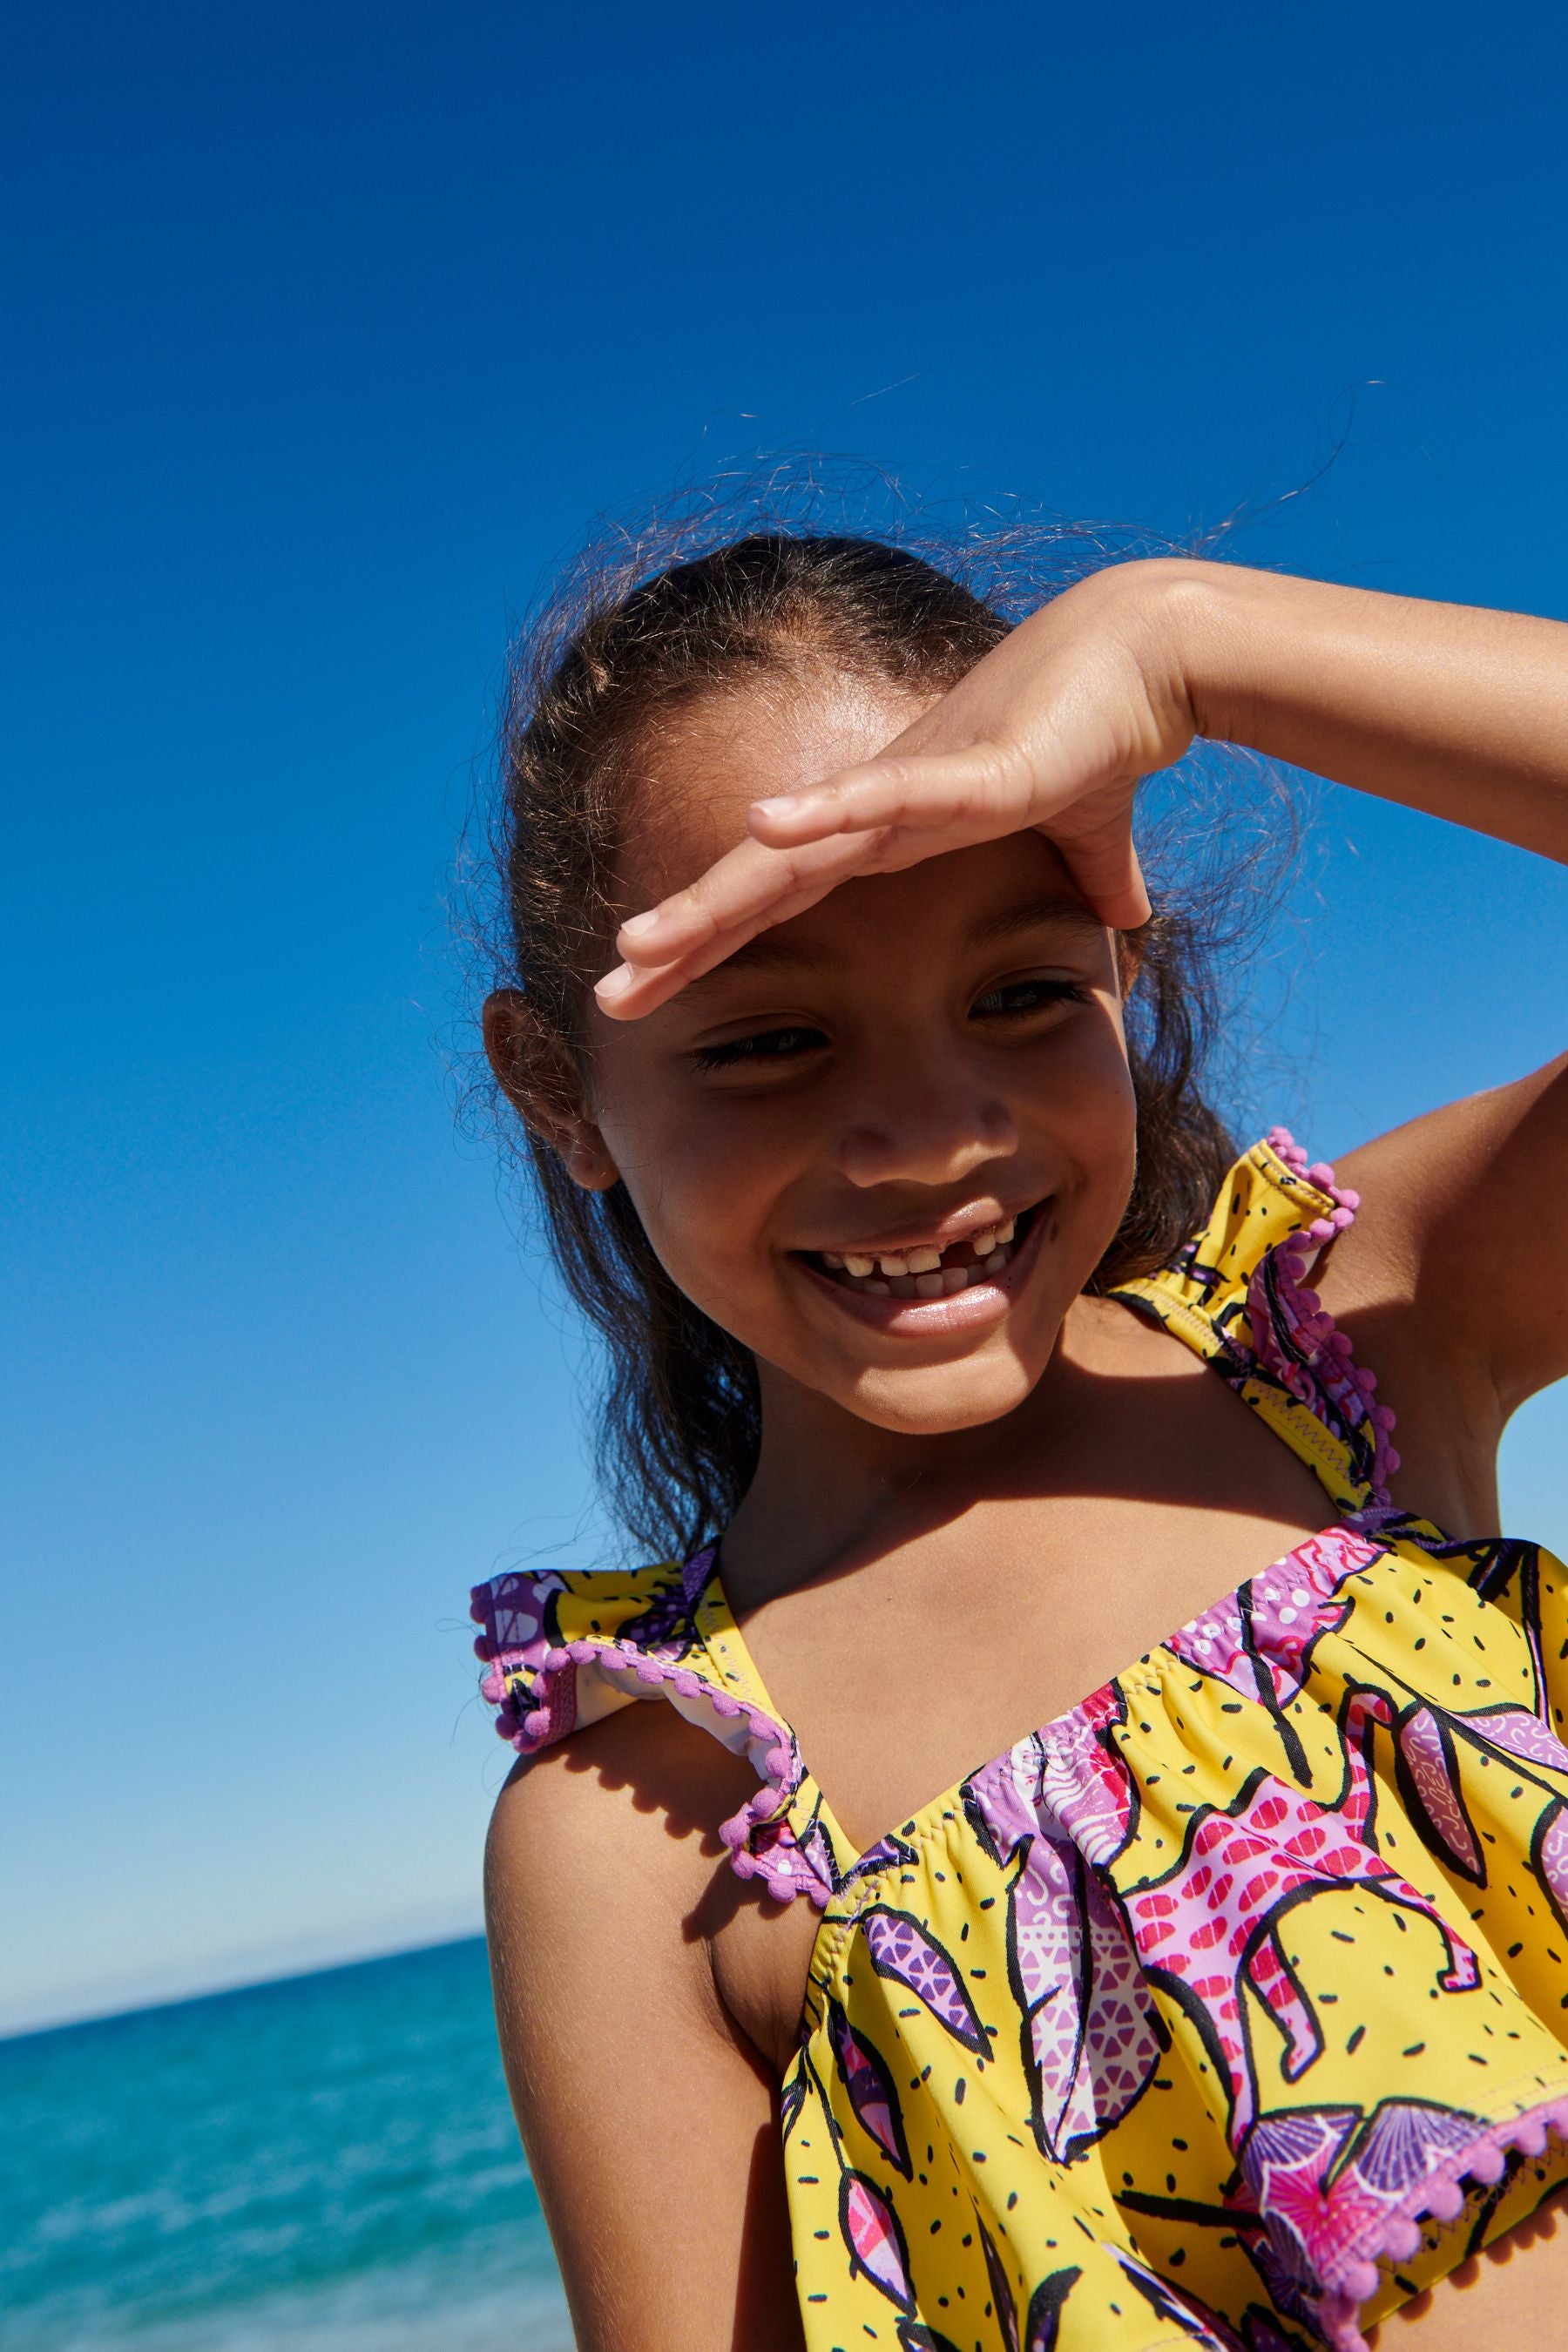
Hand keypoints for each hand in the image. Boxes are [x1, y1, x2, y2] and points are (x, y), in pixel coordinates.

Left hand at [595, 558, 1201, 1018]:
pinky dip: (821, 812)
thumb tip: (1127, 923)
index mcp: (889, 833)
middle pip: (757, 886)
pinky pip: (880, 798)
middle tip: (610, 993)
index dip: (714, 944)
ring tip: (639, 940)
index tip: (651, 990)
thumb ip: (1092, 881)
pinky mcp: (967, 772)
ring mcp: (911, 787)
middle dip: (682, 942)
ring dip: (715, 897)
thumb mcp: (1087, 839)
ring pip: (791, 853)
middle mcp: (876, 810)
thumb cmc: (1103, 737)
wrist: (1148, 659)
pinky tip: (762, 823)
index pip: (780, 899)